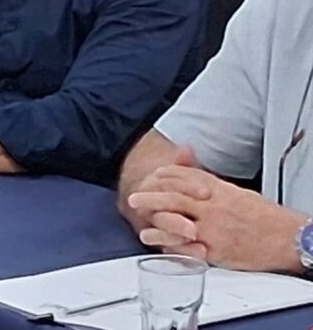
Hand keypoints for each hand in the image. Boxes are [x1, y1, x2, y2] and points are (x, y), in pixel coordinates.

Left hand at [128, 163, 305, 271]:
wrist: (287, 237)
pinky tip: (155, 240)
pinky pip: (187, 244)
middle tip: (134, 197)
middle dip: (151, 195)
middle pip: (174, 195)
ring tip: (139, 217)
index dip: (165, 175)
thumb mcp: (237, 192)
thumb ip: (213, 184)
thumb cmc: (264, 216)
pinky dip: (169, 242)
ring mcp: (213, 226)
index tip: (153, 175)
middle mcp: (213, 205)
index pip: (185, 176)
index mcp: (218, 189)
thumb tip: (195, 173)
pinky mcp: (215, 248)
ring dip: (154, 217)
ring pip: (176, 218)